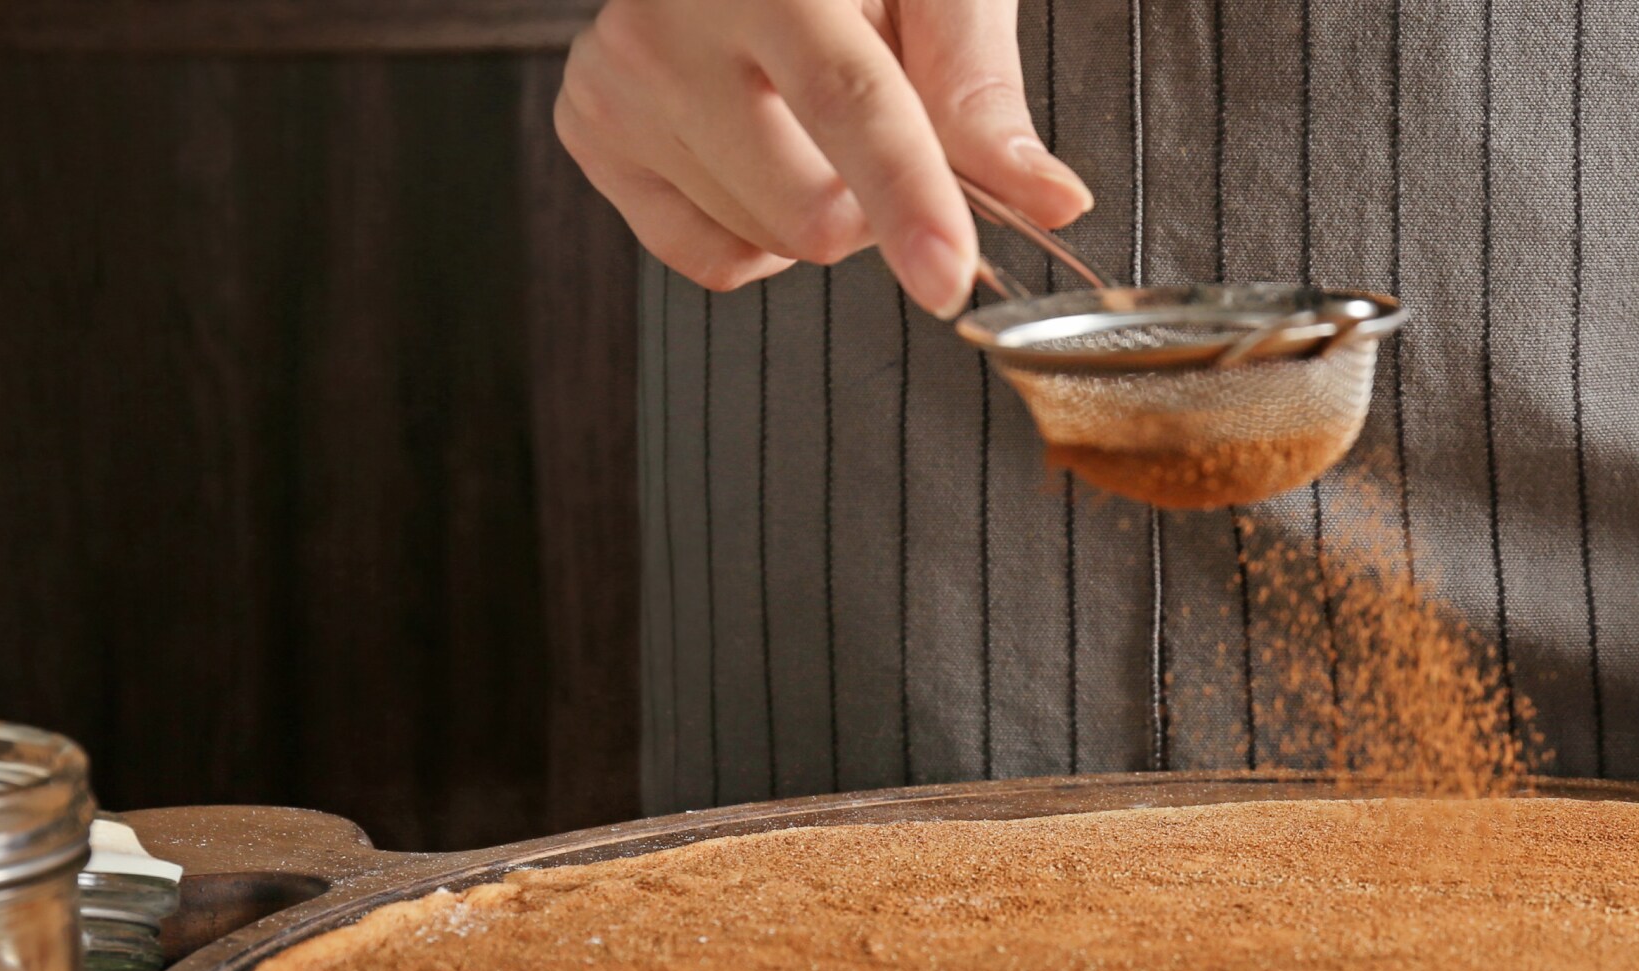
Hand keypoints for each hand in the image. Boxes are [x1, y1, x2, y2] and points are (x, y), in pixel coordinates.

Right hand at [554, 0, 1091, 314]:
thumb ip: (980, 89)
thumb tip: (1050, 202)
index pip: (848, 103)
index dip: (908, 199)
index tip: (950, 278)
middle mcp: (668, 20)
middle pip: (809, 208)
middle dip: (878, 202)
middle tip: (886, 125)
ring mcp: (616, 80)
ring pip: (766, 242)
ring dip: (821, 209)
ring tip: (807, 112)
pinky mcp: (588, 128)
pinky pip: (709, 259)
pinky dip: (760, 230)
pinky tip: (763, 150)